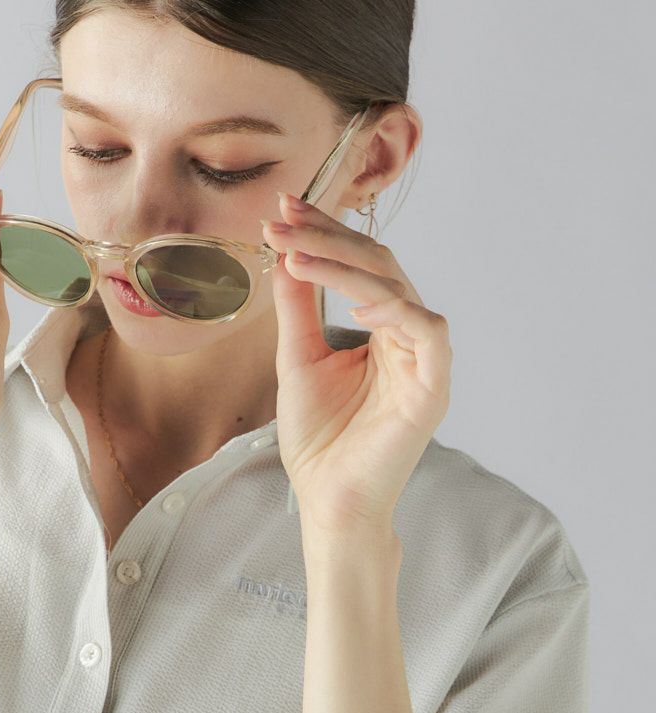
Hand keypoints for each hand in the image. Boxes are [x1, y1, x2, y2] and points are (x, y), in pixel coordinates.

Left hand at [263, 191, 452, 540]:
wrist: (329, 499)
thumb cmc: (319, 439)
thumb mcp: (298, 360)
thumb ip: (298, 308)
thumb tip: (286, 255)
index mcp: (381, 328)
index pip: (358, 265)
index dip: (324, 233)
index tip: (282, 210)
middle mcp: (406, 336)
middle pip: (379, 265)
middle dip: (328, 238)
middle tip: (283, 219)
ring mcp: (423, 360)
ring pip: (398, 288)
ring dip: (345, 266)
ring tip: (296, 255)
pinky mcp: (433, 387)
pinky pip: (426, 332)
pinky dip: (394, 309)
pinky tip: (354, 301)